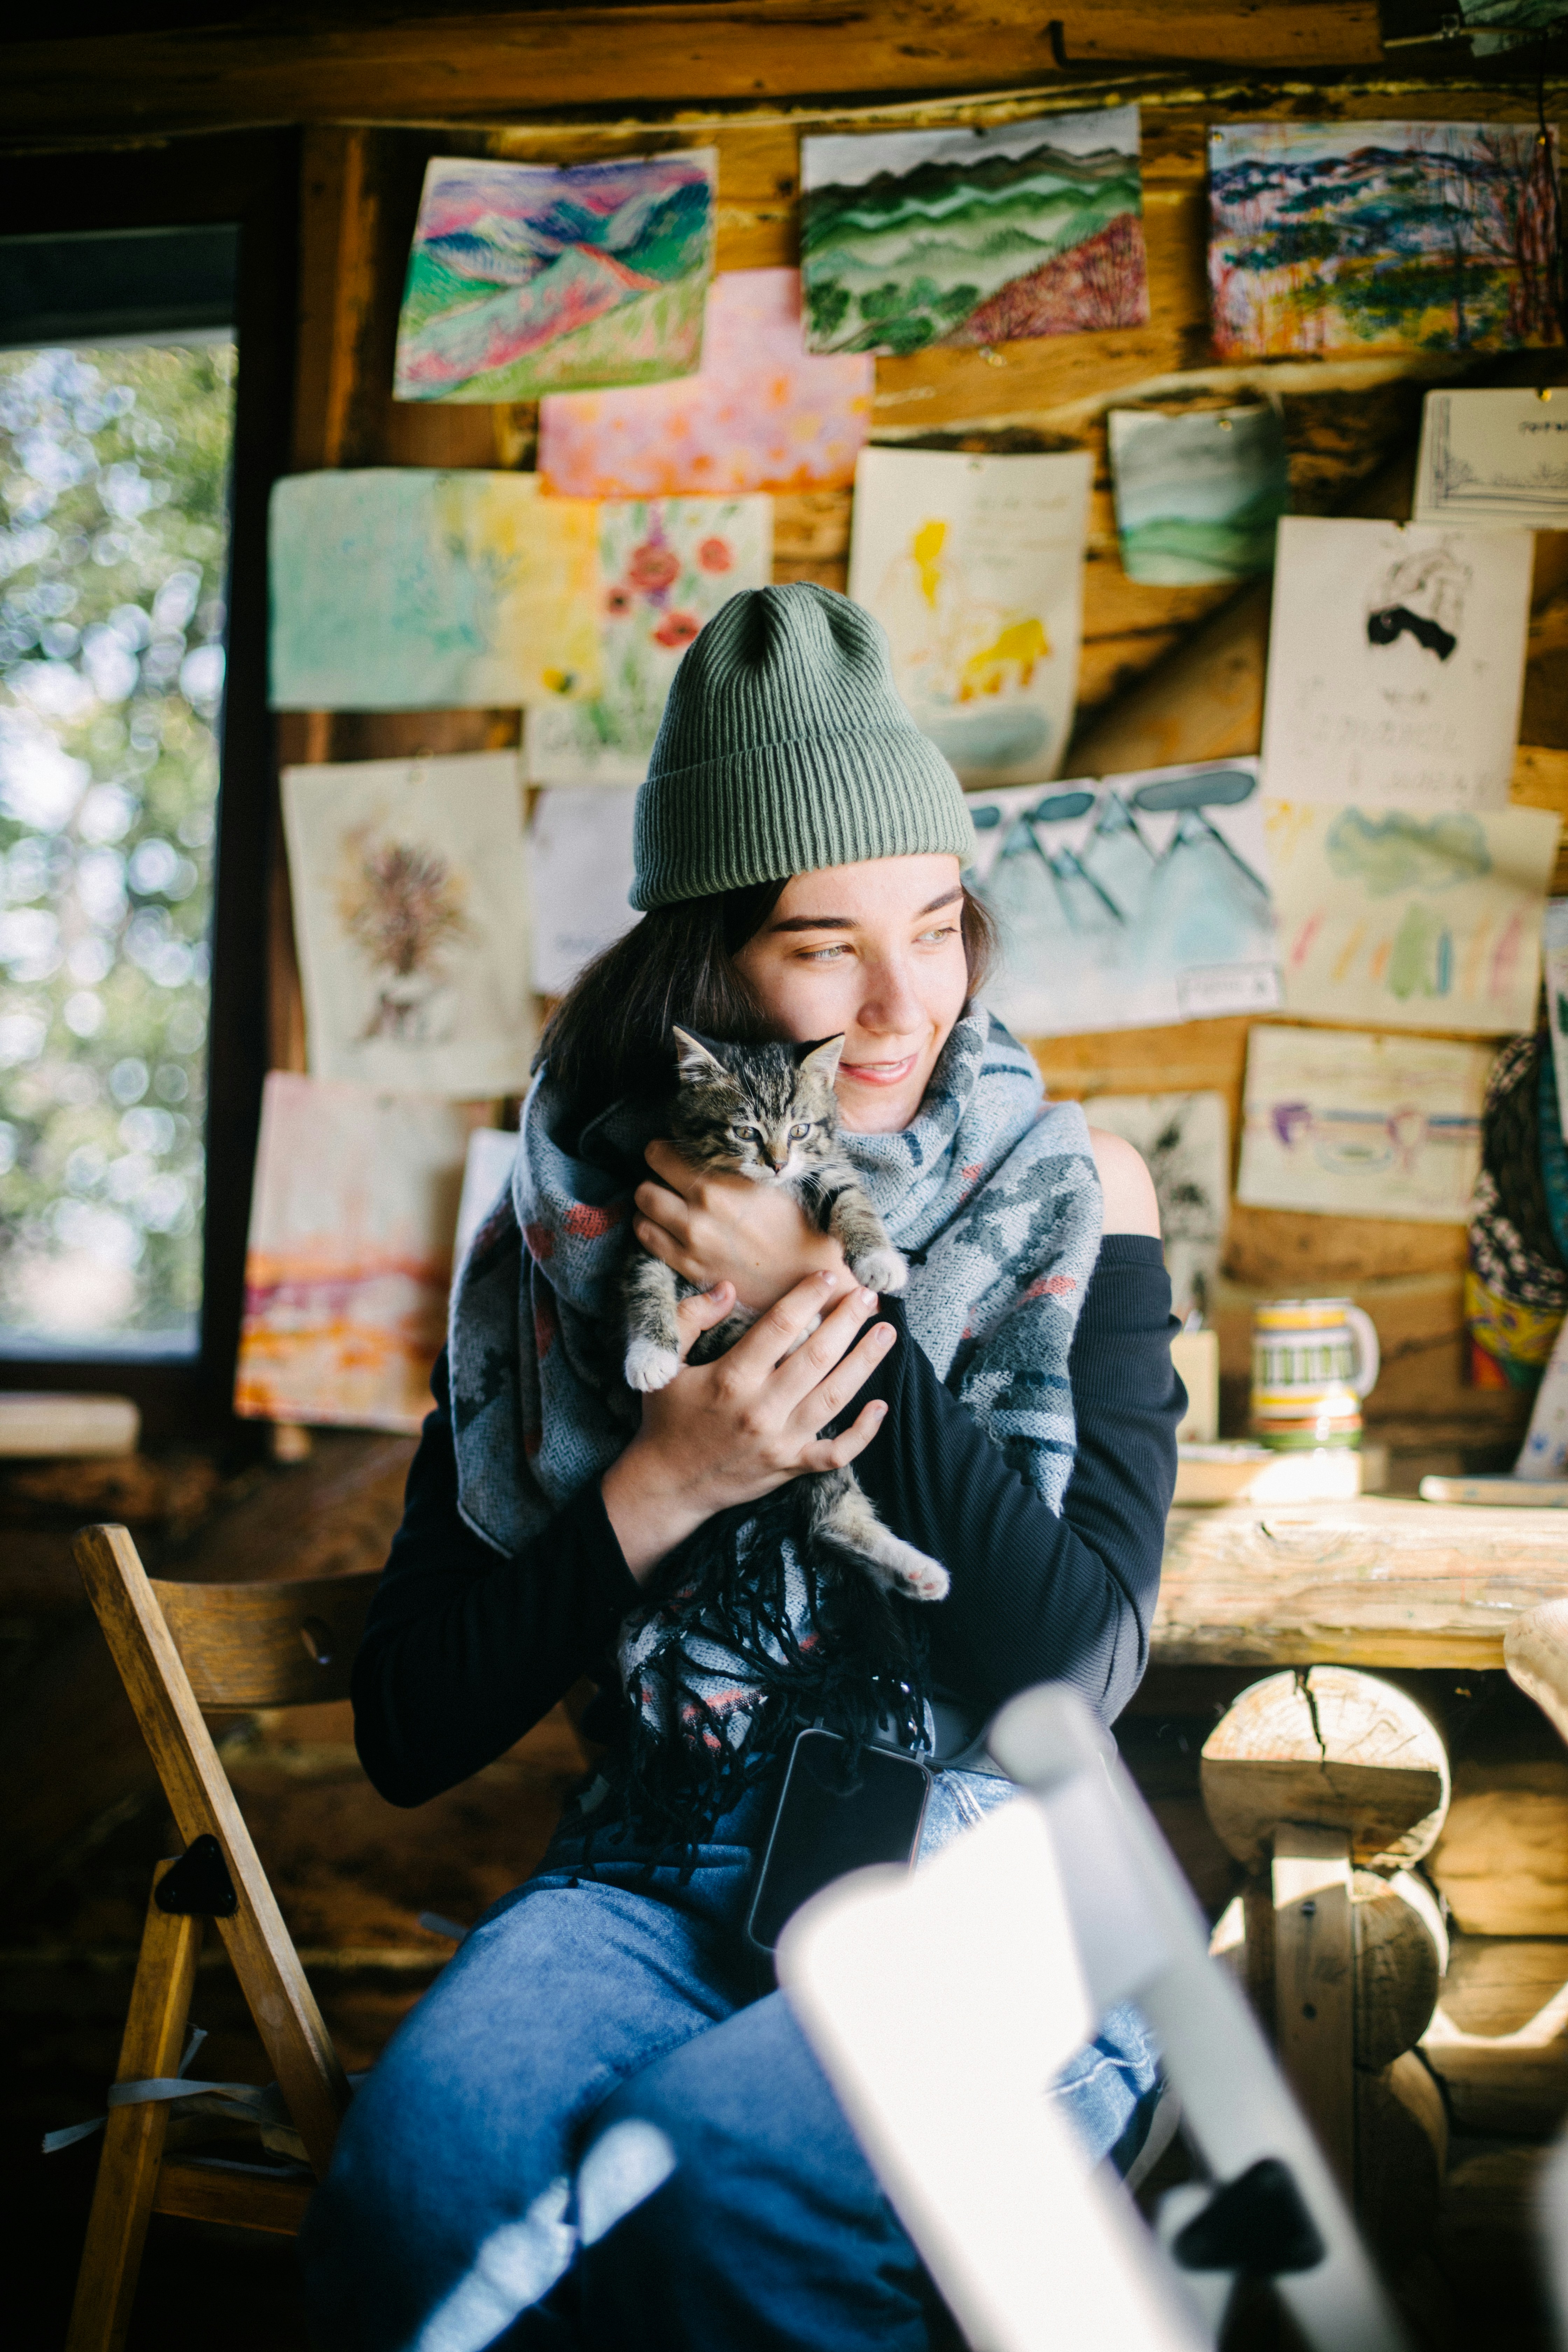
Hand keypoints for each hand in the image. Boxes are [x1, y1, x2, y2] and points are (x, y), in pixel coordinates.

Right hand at [600, 1269, 895, 1582]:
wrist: (667, 1484)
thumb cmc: (667, 1418)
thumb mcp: (665, 1364)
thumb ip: (690, 1318)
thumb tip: (727, 1288)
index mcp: (731, 1378)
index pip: (779, 1326)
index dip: (808, 1296)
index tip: (829, 1275)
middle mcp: (761, 1408)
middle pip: (817, 1356)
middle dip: (847, 1322)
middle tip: (869, 1296)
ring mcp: (780, 1440)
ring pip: (834, 1397)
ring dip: (865, 1362)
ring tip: (886, 1333)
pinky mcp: (790, 1466)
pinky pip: (836, 1453)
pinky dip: (862, 1433)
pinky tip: (880, 1406)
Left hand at [633, 1139, 842, 1313]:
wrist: (809, 1272)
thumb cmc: (798, 1221)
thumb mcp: (771, 1179)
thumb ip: (735, 1161)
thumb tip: (709, 1143)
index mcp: (721, 1182)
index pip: (661, 1154)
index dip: (663, 1151)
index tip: (672, 1154)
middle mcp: (700, 1210)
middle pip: (645, 1183)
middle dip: (654, 1179)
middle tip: (668, 1180)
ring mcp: (692, 1242)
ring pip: (643, 1212)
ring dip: (650, 1205)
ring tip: (667, 1203)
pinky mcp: (691, 1267)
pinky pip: (648, 1241)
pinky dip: (651, 1229)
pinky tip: (668, 1227)